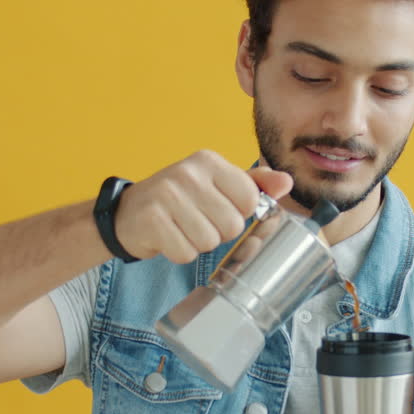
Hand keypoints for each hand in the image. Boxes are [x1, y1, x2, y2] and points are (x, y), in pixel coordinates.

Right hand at [114, 150, 292, 263]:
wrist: (128, 213)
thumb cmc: (179, 200)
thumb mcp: (216, 184)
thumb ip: (253, 183)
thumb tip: (286, 182)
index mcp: (209, 161)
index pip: (249, 199)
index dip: (238, 213)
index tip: (218, 208)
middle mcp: (188, 173)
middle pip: (232, 225)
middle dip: (218, 232)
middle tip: (197, 221)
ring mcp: (168, 195)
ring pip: (209, 242)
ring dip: (198, 244)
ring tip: (182, 228)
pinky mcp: (152, 219)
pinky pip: (185, 252)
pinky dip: (179, 252)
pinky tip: (168, 237)